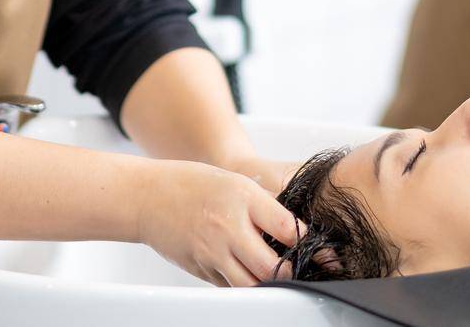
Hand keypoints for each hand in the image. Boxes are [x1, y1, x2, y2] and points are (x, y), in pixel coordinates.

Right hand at [137, 159, 304, 286]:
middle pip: (273, 267)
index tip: (321, 252)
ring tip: (278, 276)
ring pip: (252, 284)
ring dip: (268, 284)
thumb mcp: (236, 184)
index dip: (309, 244)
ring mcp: (213, 252)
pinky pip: (230, 286)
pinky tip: (249, 274)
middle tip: (300, 270)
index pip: (289, 230)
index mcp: (244, 198)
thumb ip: (265, 207)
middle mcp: (229, 228)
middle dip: (291, 273)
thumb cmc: (194, 185)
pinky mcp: (201, 269)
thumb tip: (295, 234)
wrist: (149, 197)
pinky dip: (244, 284)